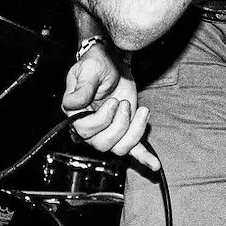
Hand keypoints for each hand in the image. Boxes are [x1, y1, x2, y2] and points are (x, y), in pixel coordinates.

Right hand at [62, 42, 155, 165]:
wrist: (113, 60)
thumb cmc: (97, 63)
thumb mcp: (89, 70)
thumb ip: (82, 87)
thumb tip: (71, 103)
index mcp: (77, 113)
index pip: (85, 130)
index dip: (102, 120)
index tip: (114, 102)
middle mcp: (91, 126)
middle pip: (103, 143)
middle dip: (119, 125)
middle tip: (125, 103)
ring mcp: (109, 130)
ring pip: (119, 148)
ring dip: (133, 132)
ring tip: (140, 111)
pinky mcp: (126, 129)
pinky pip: (133, 149)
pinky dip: (144, 158)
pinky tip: (154, 165)